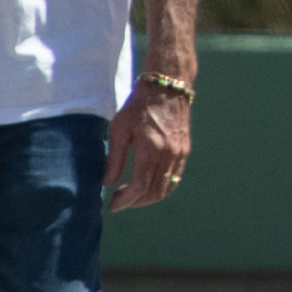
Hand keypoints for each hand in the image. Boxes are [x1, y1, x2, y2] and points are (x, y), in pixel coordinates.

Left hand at [105, 84, 192, 209]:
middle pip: (153, 192)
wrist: (168, 86)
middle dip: (135, 202)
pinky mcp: (184, 152)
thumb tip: (106, 182)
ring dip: (148, 198)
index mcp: (151, 149)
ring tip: (131, 196)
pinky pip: (174, 179)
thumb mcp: (120, 128)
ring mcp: (180, 154)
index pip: (139, 186)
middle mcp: (169, 155)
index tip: (113, 205)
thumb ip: (113, 158)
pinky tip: (147, 185)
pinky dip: (160, 188)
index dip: (125, 200)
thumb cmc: (139, 104)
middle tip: (119, 202)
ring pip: (166, 189)